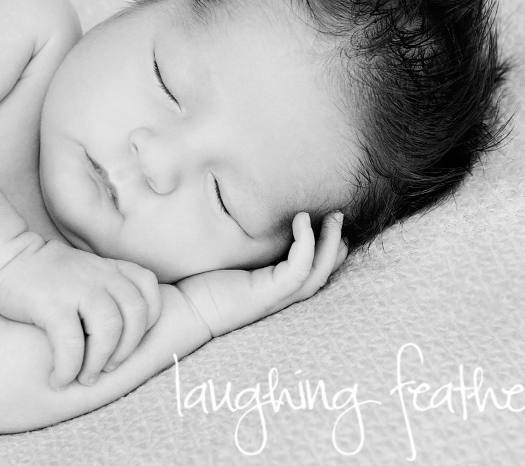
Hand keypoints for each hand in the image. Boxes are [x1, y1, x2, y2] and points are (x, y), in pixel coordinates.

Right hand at [0, 239, 161, 389]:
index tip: (129, 341)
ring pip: (110, 328)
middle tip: (107, 368)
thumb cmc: (43, 274)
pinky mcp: (51, 303)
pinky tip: (58, 379)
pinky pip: (71, 343)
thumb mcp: (84, 271)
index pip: (148, 289)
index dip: (147, 321)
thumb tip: (120, 333)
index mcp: (109, 268)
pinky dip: (68, 368)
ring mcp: (77, 287)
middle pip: (136, 314)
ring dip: (100, 361)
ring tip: (84, 377)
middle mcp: (99, 275)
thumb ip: (105, 289)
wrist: (3, 255)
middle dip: (126, 349)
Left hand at [175, 212, 347, 338]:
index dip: (329, 250)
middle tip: (339, 215)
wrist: (185, 310)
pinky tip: (302, 221)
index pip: (314, 271)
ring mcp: (276, 297)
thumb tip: (245, 220)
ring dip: (329, 242)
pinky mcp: (267, 294)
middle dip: (336, 243)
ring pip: (318, 271)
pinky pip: (298, 269)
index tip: (331, 223)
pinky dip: (306, 244)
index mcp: (277, 289)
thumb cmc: (203, 286)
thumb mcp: (233, 262)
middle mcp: (282, 296)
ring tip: (333, 216)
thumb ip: (247, 248)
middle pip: (324, 272)